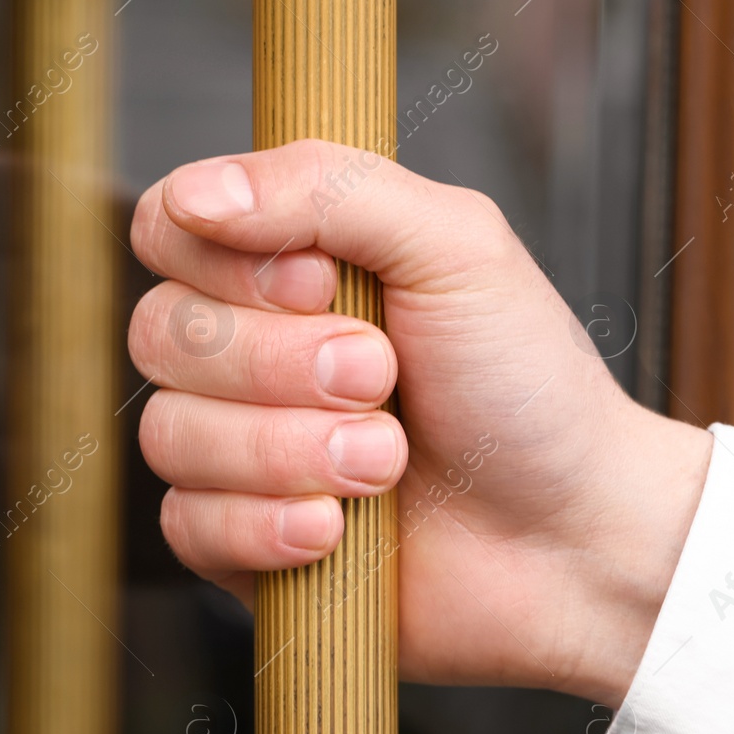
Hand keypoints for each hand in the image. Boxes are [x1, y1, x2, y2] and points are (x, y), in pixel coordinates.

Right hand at [128, 140, 711, 705]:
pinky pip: (187, 526)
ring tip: (386, 463)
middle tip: (383, 379)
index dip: (232, 264)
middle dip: (281, 364)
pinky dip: (267, 527)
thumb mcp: (456, 247)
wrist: (573, 534)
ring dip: (289, 451)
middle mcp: (252, 352)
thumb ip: (327, 190)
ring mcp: (242, 450)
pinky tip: (339, 532)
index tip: (327, 283)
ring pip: (171, 435)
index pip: (171, 230)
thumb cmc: (529, 386)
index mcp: (291, 264)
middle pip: (161, 333)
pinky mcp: (242, 543)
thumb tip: (198, 195)